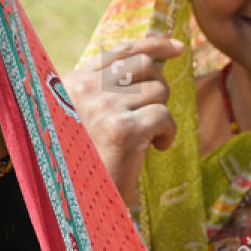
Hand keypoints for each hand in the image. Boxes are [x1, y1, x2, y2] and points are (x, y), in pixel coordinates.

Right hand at [61, 37, 184, 206]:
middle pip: (144, 66)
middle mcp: (84, 90)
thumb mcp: (84, 117)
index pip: (119, 51)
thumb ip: (105, 89)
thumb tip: (153, 58)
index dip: (152, 45)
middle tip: (152, 117)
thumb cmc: (85, 164)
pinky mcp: (123, 131)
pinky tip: (155, 149)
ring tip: (146, 139)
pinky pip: (164, 116)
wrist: (78, 206)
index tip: (178, 48)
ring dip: (161, 116)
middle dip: (158, 89)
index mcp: (72, 83)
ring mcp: (103, 108)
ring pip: (158, 91)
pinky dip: (168, 134)